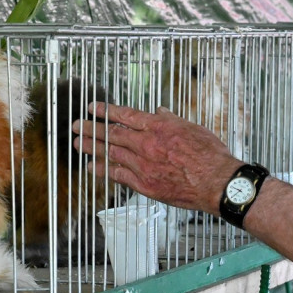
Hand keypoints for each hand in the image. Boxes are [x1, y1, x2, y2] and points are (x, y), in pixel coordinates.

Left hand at [73, 103, 243, 213]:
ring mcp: (143, 165)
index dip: (106, 111)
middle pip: (112, 134)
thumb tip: (158, 112)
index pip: (125, 115)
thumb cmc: (210, 155)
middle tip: (75, 126)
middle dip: (91, 129)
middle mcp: (146, 144)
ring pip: (110, 154)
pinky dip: (104, 171)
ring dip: (92, 148)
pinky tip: (92, 168)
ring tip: (77, 144)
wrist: (217, 182)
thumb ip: (171, 120)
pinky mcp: (145, 184)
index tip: (92, 108)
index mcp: (158, 127)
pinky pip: (118, 176)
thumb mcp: (192, 128)